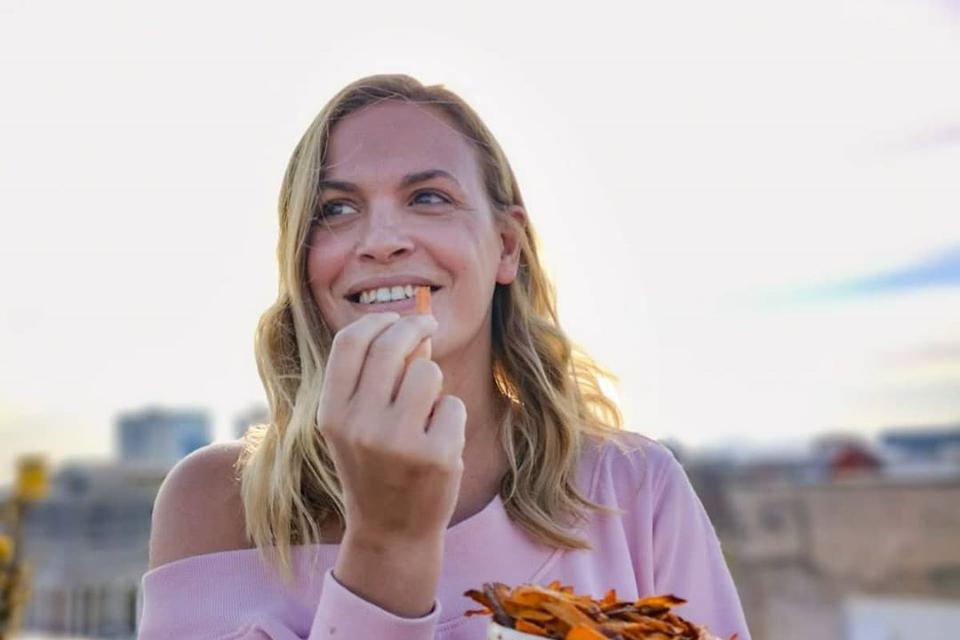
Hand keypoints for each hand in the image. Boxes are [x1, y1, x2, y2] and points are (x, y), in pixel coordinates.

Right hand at [317, 312, 465, 545]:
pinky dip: (451, 418)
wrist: (392, 531)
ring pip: (427, 372)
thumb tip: (414, 325)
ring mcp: (397, 442)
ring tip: (425, 413)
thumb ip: (378, 376)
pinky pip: (453, 405)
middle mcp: (359, 425)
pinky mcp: (435, 456)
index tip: (399, 318)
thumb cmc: (377, 466)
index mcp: (332, 413)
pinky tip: (439, 443)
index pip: (350, 342)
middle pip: (391, 346)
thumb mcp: (360, 423)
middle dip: (416, 326)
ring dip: (433, 382)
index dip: (378, 320)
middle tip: (430, 325)